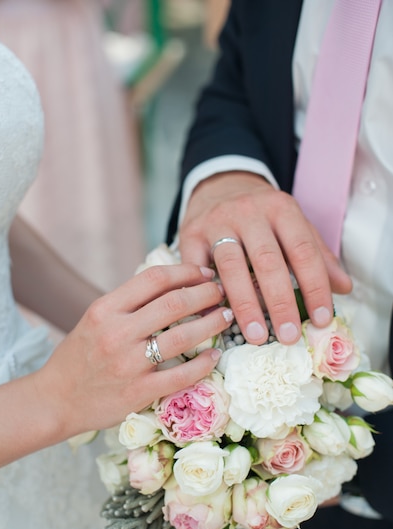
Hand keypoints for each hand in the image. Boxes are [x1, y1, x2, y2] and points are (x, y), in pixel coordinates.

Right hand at [35, 263, 232, 436]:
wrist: (55, 400)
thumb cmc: (78, 358)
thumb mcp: (95, 320)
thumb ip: (128, 304)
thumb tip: (173, 286)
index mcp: (104, 309)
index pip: (154, 279)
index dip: (185, 271)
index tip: (203, 273)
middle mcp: (116, 333)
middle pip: (173, 303)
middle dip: (205, 294)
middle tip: (221, 293)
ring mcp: (128, 364)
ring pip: (182, 337)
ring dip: (211, 324)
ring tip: (225, 317)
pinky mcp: (138, 392)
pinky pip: (181, 375)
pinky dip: (204, 363)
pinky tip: (214, 354)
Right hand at [179, 171, 351, 344]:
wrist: (219, 185)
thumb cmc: (261, 215)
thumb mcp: (293, 224)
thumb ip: (318, 255)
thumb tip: (344, 288)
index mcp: (281, 209)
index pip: (303, 251)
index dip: (315, 286)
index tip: (321, 319)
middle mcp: (249, 212)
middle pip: (267, 261)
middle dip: (280, 302)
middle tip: (289, 335)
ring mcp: (217, 222)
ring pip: (231, 267)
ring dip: (245, 305)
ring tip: (257, 335)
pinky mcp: (191, 233)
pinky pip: (196, 268)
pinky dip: (205, 294)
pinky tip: (215, 317)